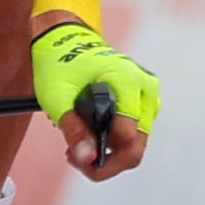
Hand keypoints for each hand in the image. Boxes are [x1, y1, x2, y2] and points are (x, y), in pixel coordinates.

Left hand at [30, 21, 158, 181]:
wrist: (69, 43)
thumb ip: (72, 128)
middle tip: (74, 154)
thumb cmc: (62, 64)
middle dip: (104, 161)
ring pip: (135, 146)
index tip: (72, 153)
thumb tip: (88, 158)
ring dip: (107, 154)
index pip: (127, 137)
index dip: (100, 155)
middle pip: (135, 147)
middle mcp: (146, 91)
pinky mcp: (143, 105)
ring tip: (77, 144)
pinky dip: (112, 144)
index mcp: (128, 82)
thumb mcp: (57, 96)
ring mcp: (147, 99)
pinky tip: (88, 137)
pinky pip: (133, 137)